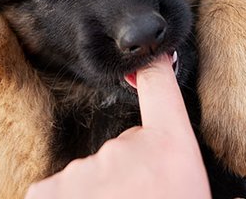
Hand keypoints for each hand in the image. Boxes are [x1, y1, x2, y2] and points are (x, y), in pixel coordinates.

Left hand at [25, 53, 210, 198]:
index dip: (155, 69)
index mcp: (172, 152)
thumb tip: (195, 179)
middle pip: (126, 149)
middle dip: (131, 175)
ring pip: (94, 173)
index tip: (149, 60)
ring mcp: (85, 169)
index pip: (162, 91)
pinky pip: (62, 190)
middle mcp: (127, 150)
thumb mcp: (196, 194)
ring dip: (101, 194)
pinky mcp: (50, 189)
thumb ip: (184, 174)